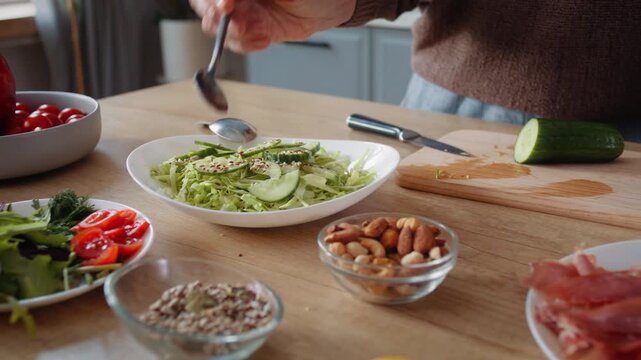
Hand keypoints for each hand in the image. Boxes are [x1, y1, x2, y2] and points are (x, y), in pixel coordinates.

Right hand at [190, 0, 356, 52]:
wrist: (333, 5)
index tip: (226, 5)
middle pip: (205, 6)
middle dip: (217, 17)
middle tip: (232, 20)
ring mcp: (243, 13)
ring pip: (219, 28)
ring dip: (234, 33)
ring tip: (257, 31)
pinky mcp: (254, 32)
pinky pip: (239, 43)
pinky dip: (248, 45)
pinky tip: (265, 39)